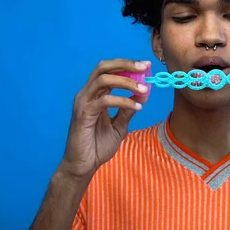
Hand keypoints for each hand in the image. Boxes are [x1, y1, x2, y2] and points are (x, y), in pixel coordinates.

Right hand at [59, 59, 149, 180]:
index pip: (109, 70)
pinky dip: (122, 101)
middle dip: (125, 64)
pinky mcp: (83, 114)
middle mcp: (87, 94)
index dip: (127, 65)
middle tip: (144, 67)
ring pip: (103, 80)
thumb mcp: (119, 125)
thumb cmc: (98, 145)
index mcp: (95, 94)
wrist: (84, 165)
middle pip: (103, 68)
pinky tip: (136, 108)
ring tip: (144, 90)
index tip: (146, 65)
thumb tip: (144, 93)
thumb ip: (128, 109)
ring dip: (126, 82)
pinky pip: (104, 101)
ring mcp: (83, 102)